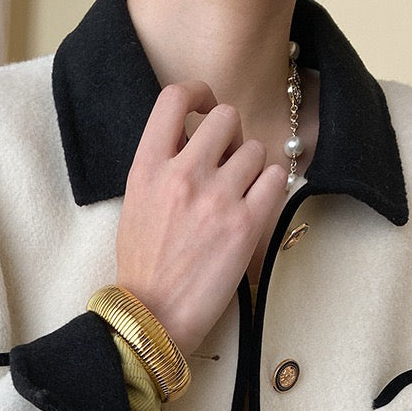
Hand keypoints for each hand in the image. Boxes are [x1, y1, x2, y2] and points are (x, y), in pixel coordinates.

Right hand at [116, 80, 287, 356]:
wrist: (153, 318)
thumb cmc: (143, 268)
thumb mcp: (135, 206)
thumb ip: (161, 166)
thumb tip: (195, 138)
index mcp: (147, 168)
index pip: (175, 98)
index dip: (198, 93)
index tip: (204, 107)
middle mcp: (181, 175)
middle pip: (226, 117)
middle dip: (231, 136)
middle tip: (226, 162)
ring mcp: (215, 199)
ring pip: (255, 149)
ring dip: (251, 169)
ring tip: (236, 198)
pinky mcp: (244, 225)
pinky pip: (276, 179)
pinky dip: (270, 189)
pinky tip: (254, 208)